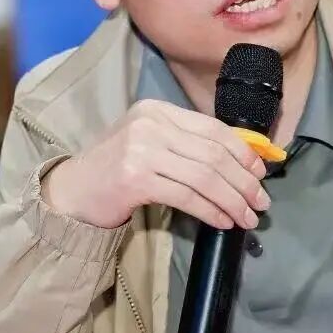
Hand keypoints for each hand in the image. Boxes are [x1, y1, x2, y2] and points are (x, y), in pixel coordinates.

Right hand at [42, 99, 269, 230]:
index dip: (243, 152)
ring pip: (205, 176)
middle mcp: (150, 124)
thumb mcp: (151, 145)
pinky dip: (210, 210)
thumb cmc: (116, 170)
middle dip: (244, 181)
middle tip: (260, 202)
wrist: (71, 191)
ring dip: (232, 200)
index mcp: (158, 111)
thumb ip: (188, 146)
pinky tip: (222, 222)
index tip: (261, 173)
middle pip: (213, 153)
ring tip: (247, 217)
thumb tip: (243, 162)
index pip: (213, 128)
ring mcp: (141, 149)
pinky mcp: (135, 178)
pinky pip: (187, 196)